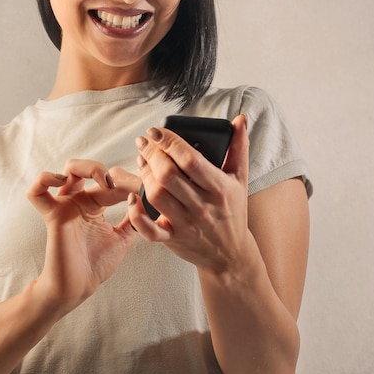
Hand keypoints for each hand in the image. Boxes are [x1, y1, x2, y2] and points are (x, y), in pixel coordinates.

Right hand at [27, 159, 136, 312]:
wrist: (77, 288)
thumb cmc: (95, 266)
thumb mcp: (123, 237)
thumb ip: (133, 219)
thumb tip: (146, 201)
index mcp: (93, 205)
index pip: (108, 180)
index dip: (125, 181)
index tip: (141, 190)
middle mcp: (77, 201)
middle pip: (84, 167)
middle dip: (101, 168)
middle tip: (117, 184)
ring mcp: (64, 206)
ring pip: (67, 169)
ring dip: (86, 167)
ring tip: (103, 181)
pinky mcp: (53, 216)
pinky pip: (37, 192)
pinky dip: (45, 179)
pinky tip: (64, 183)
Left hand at [128, 115, 249, 273]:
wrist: (231, 254)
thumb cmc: (233, 210)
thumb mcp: (240, 178)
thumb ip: (239, 147)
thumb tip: (240, 119)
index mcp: (219, 188)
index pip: (190, 160)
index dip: (169, 142)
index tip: (156, 131)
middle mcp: (202, 206)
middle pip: (169, 175)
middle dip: (152, 154)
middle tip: (144, 143)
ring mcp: (186, 223)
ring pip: (157, 195)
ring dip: (144, 175)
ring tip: (142, 161)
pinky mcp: (172, 239)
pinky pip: (149, 230)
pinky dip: (137, 214)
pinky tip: (133, 197)